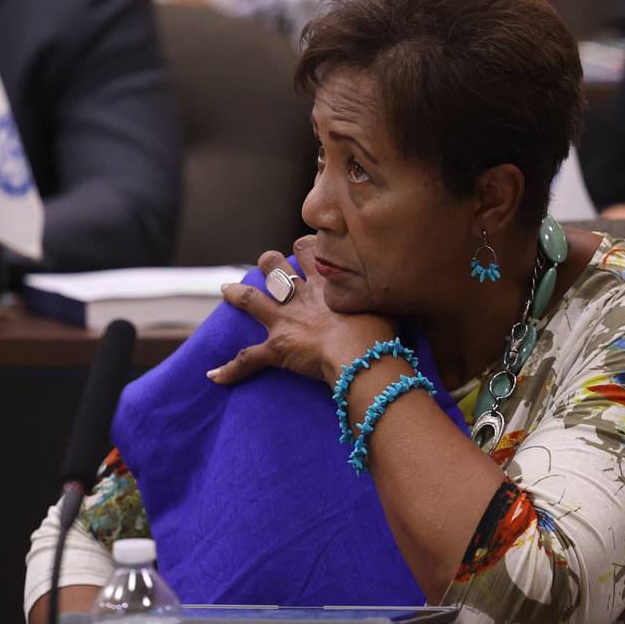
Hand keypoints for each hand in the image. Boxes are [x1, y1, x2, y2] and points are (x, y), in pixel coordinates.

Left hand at [206, 235, 395, 385]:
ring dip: (238, 294)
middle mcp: (301, 295)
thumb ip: (386, 294)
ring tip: (226, 289)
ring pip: (252, 299)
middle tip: (268, 265)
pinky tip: (213, 376)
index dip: (305, 247)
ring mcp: (284, 321)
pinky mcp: (276, 349)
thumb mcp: (387, 303)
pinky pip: (247, 360)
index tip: (307, 247)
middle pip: (275, 266)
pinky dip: (229, 369)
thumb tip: (411, 287)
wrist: (362, 355)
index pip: (308, 249)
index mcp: (327, 282)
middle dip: (269, 263)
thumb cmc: (380, 331)